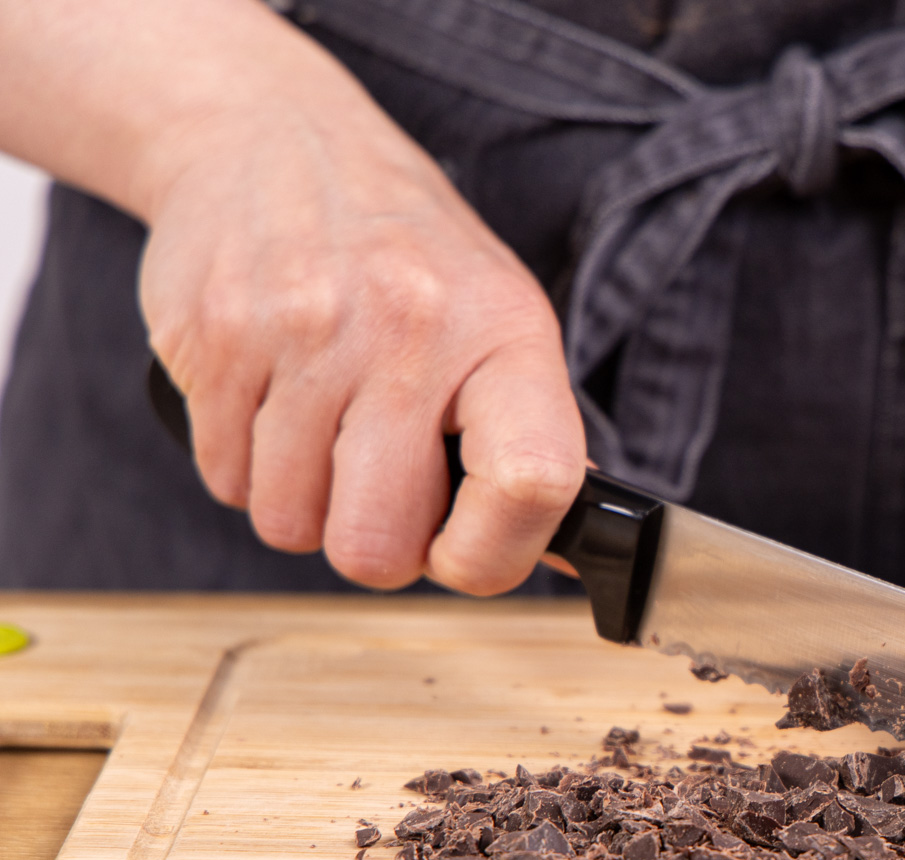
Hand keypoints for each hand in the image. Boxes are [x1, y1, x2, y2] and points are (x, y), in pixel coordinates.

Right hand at [139, 86, 583, 593]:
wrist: (277, 139)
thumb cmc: (410, 257)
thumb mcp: (501, 321)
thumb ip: (531, 437)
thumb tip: (570, 555)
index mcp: (505, 334)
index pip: (531, 482)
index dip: (494, 556)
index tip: (465, 553)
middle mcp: (410, 328)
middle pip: (376, 544)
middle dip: (376, 543)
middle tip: (380, 490)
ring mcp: (304, 331)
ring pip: (290, 523)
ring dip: (304, 504)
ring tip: (325, 430)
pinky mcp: (214, 337)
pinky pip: (225, 480)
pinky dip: (247, 466)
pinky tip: (275, 403)